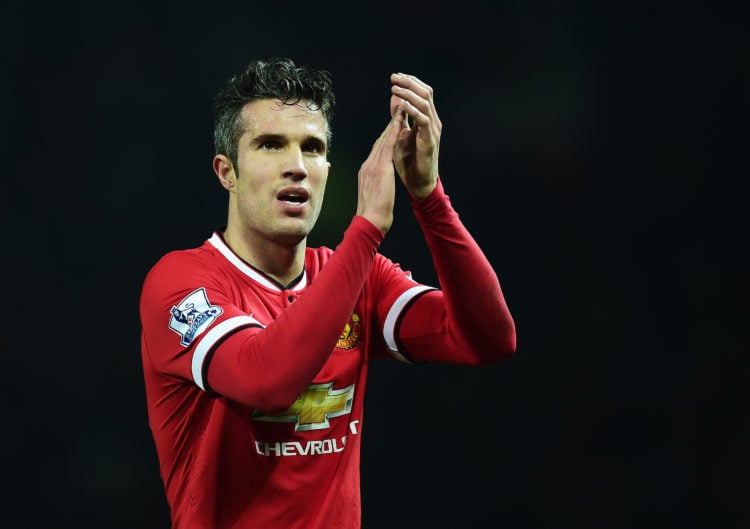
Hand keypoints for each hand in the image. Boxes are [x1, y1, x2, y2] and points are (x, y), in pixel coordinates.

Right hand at [355, 105, 406, 232]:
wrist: (370, 221)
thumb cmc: (373, 214)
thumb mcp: (372, 196)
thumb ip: (373, 187)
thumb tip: (375, 187)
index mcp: (366, 171)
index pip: (377, 150)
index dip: (385, 136)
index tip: (392, 125)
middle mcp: (368, 164)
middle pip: (380, 140)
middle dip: (389, 124)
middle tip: (397, 107)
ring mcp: (372, 164)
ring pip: (384, 138)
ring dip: (393, 121)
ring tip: (400, 106)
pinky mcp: (380, 167)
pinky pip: (389, 144)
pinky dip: (394, 130)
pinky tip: (401, 120)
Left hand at [389, 73, 441, 199]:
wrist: (418, 183)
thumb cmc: (410, 161)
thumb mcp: (401, 134)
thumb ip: (399, 117)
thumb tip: (394, 98)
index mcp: (427, 119)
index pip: (422, 92)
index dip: (410, 82)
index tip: (395, 76)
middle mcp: (433, 122)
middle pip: (426, 93)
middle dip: (409, 83)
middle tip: (394, 78)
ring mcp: (433, 131)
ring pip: (425, 103)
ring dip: (409, 94)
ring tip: (395, 89)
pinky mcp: (430, 141)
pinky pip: (424, 121)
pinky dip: (413, 111)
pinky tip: (403, 106)